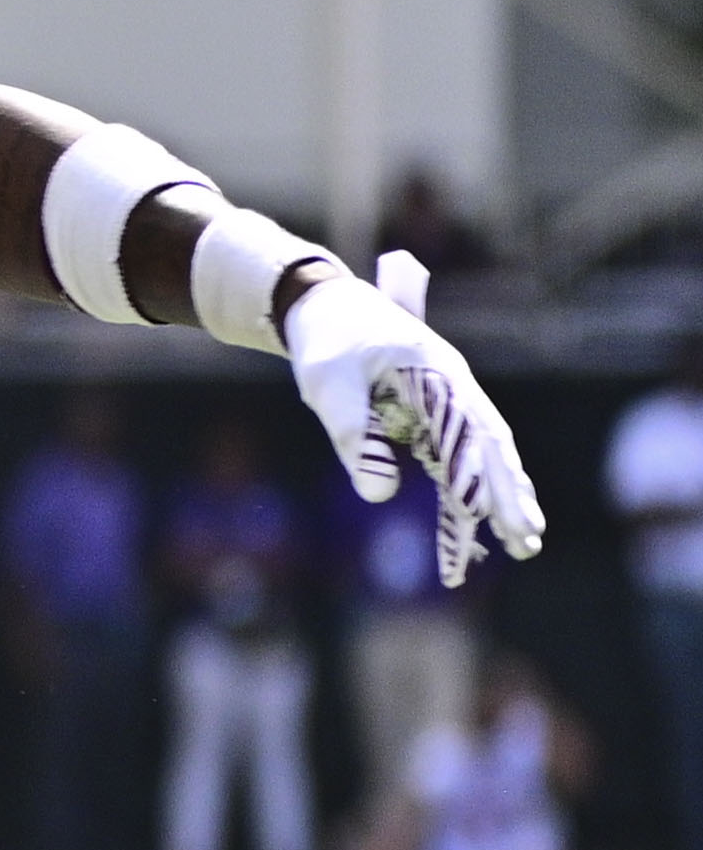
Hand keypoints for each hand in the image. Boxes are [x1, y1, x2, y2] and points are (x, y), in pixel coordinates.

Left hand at [283, 250, 544, 587]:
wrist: (321, 306)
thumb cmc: (327, 339)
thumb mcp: (329, 382)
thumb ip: (353, 434)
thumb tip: (379, 494)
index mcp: (440, 375)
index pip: (478, 435)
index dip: (496, 479)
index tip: (510, 518)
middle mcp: (454, 389)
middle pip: (492, 448)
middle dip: (512, 496)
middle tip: (528, 543)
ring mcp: (446, 401)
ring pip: (482, 454)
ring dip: (500, 495)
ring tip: (522, 544)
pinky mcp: (429, 414)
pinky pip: (456, 454)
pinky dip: (469, 485)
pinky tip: (479, 518)